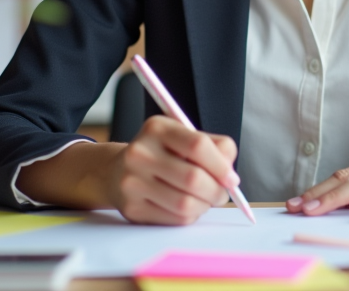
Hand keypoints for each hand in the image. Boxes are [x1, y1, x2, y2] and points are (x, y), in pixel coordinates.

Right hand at [110, 115, 238, 224]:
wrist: (116, 172)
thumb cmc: (162, 154)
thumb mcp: (184, 138)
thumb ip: (215, 147)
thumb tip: (231, 176)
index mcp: (157, 128)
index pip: (197, 145)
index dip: (221, 165)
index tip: (232, 179)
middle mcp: (140, 153)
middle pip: (193, 178)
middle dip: (217, 191)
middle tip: (223, 194)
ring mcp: (132, 182)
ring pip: (185, 204)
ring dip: (205, 206)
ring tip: (205, 200)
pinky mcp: (132, 209)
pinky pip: (175, 219)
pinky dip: (190, 216)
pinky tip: (187, 207)